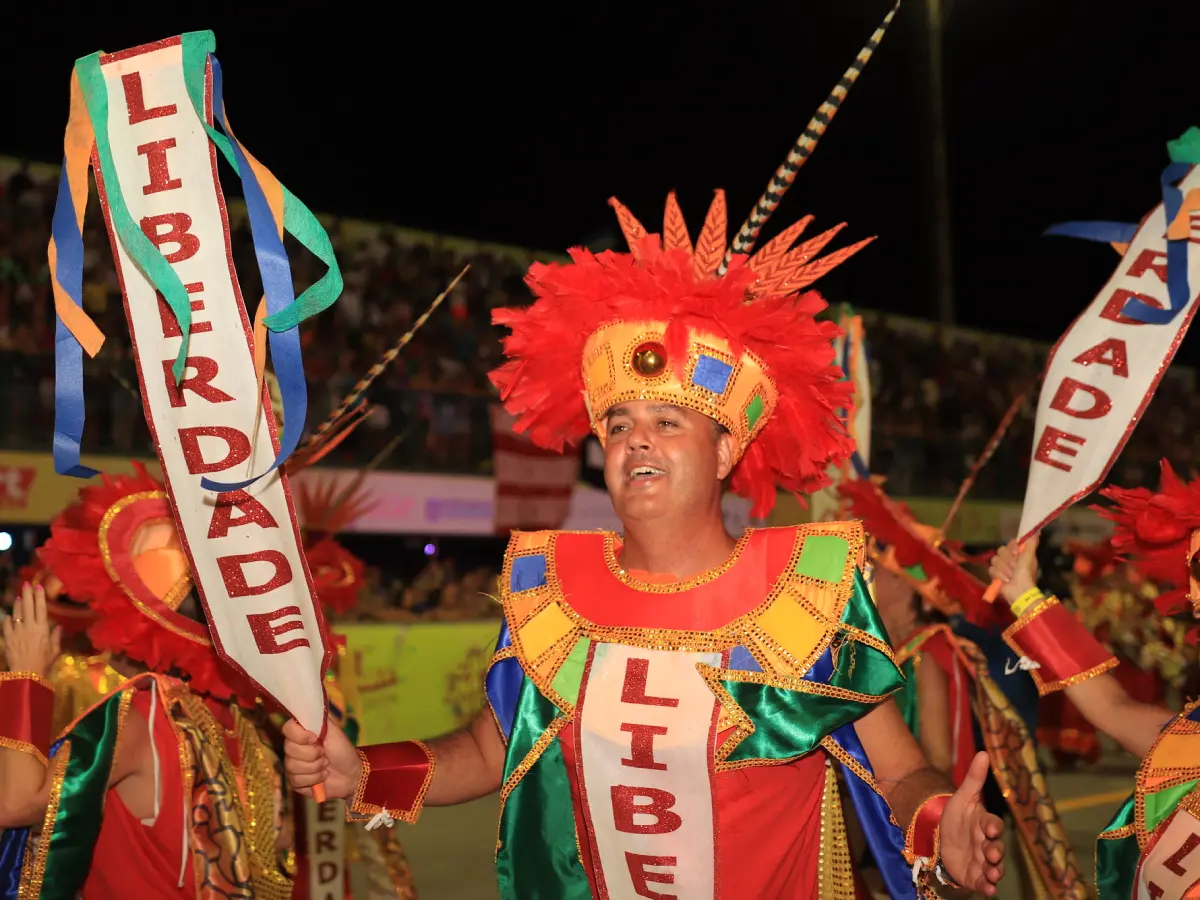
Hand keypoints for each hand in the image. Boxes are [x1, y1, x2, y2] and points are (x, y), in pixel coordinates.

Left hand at [2, 583, 61, 677]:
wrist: (26, 674)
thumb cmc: (44, 663)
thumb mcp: (55, 651)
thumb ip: (56, 637)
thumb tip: (58, 626)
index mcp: (42, 629)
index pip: (41, 608)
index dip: (39, 597)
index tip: (39, 587)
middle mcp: (29, 627)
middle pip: (27, 607)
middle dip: (27, 594)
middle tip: (26, 584)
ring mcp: (17, 632)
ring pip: (16, 614)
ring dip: (18, 605)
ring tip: (19, 597)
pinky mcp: (8, 639)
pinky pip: (6, 625)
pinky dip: (8, 619)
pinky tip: (9, 616)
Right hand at [282, 718, 361, 801]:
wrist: (350, 774)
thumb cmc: (342, 750)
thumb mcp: (334, 731)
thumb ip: (319, 721)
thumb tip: (306, 711)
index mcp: (302, 733)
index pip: (287, 728)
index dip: (300, 736)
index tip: (315, 739)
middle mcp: (293, 748)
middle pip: (289, 749)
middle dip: (312, 754)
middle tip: (324, 754)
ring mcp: (292, 765)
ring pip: (292, 766)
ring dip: (315, 767)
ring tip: (326, 766)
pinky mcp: (294, 781)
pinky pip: (296, 780)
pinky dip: (313, 779)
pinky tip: (322, 776)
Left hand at [939, 751, 1004, 894]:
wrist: (942, 838)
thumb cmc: (957, 816)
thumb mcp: (962, 797)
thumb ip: (974, 778)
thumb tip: (983, 752)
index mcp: (984, 823)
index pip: (993, 824)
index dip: (993, 826)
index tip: (992, 828)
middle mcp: (987, 843)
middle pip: (996, 848)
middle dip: (996, 852)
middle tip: (993, 854)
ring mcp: (982, 861)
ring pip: (993, 867)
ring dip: (995, 872)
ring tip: (993, 875)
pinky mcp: (975, 875)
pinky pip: (984, 882)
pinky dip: (988, 887)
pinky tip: (989, 890)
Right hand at [988, 536, 1039, 605]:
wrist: (1019, 590)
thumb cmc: (1026, 573)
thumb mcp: (1030, 557)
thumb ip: (1031, 543)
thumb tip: (1036, 532)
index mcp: (1019, 554)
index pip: (1010, 543)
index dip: (1012, 547)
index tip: (1016, 552)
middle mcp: (1010, 559)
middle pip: (1001, 550)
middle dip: (1008, 560)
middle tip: (1014, 567)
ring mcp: (1002, 567)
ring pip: (995, 559)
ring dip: (1004, 569)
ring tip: (1010, 576)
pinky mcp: (995, 575)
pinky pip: (991, 569)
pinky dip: (999, 575)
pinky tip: (1005, 580)